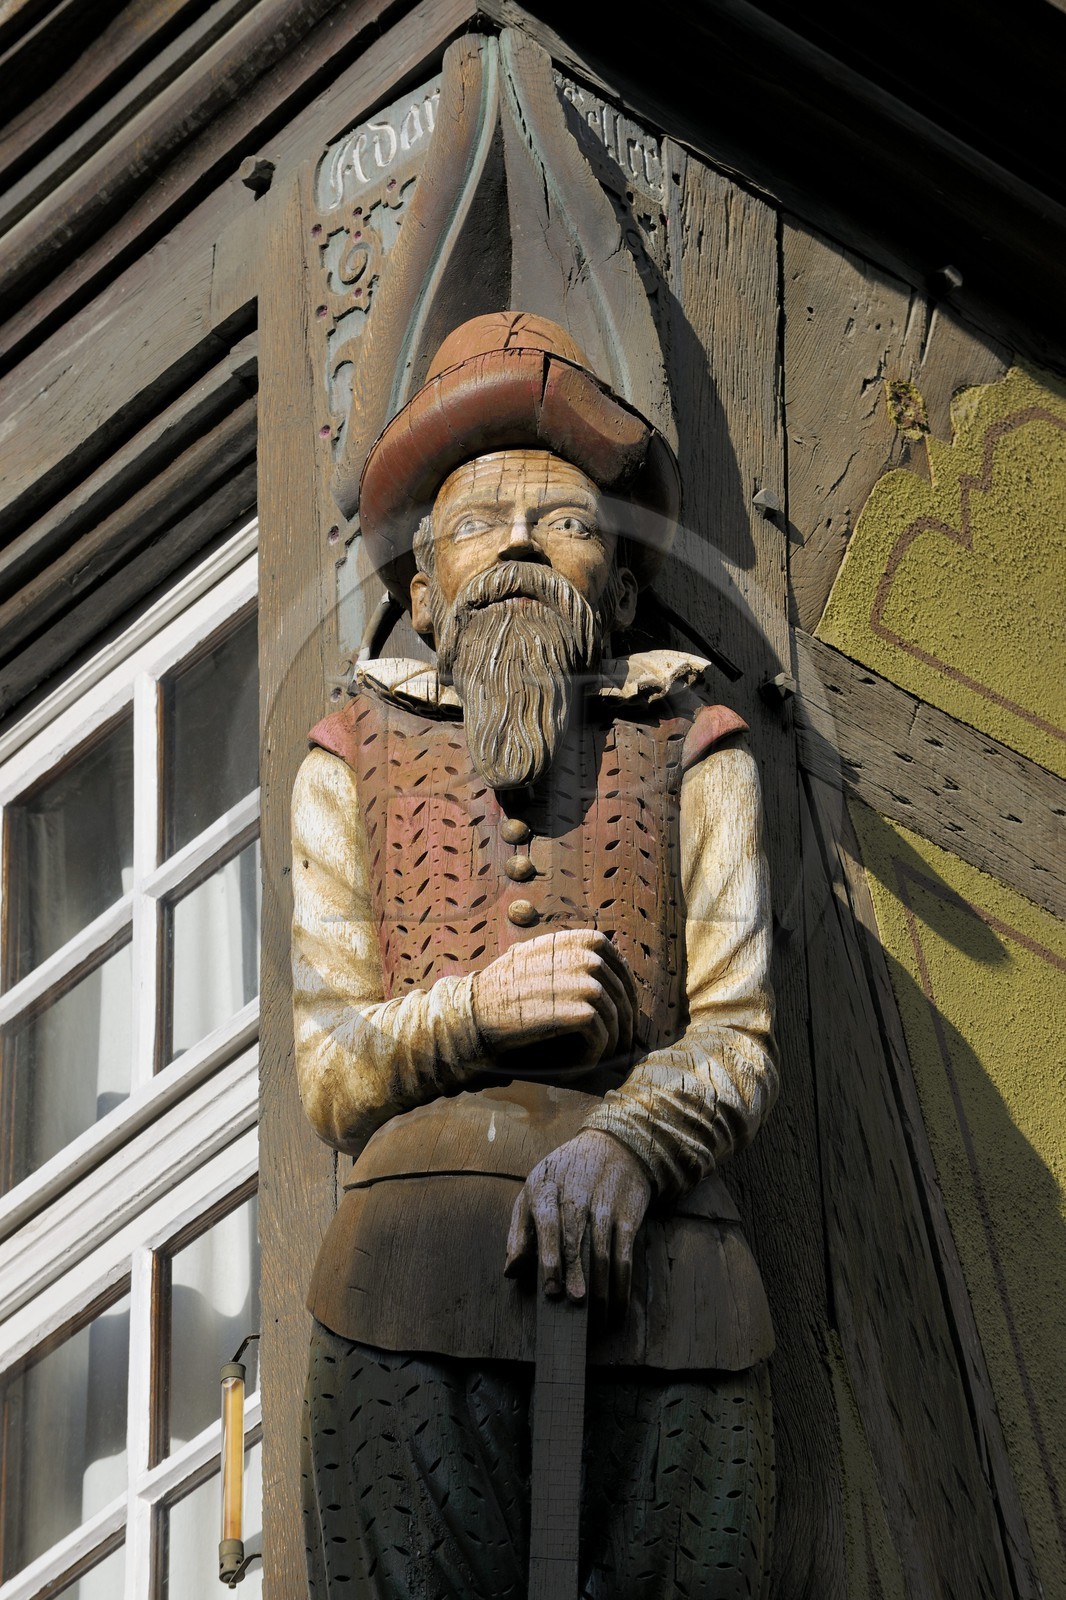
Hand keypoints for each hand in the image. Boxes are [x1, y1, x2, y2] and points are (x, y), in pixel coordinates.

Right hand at [472, 930, 636, 1067]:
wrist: (477, 1011)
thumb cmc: (504, 987)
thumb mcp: (537, 955)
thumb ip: (569, 954)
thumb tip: (603, 967)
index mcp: (580, 940)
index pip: (620, 966)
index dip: (626, 992)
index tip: (622, 1012)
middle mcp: (587, 957)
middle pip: (623, 995)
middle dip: (625, 1023)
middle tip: (620, 1045)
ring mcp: (586, 984)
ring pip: (616, 1019)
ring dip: (611, 1044)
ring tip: (600, 1059)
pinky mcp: (581, 1013)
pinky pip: (601, 1039)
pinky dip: (592, 1057)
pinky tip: (578, 1067)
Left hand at [504, 1129, 651, 1320]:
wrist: (614, 1145)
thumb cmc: (565, 1175)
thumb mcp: (534, 1190)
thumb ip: (519, 1231)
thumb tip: (510, 1270)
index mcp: (546, 1188)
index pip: (548, 1224)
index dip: (549, 1257)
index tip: (551, 1289)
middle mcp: (577, 1195)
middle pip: (576, 1239)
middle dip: (576, 1273)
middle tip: (575, 1303)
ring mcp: (605, 1204)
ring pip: (603, 1252)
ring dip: (602, 1287)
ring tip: (597, 1317)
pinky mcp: (628, 1214)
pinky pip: (625, 1254)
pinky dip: (623, 1283)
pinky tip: (618, 1305)